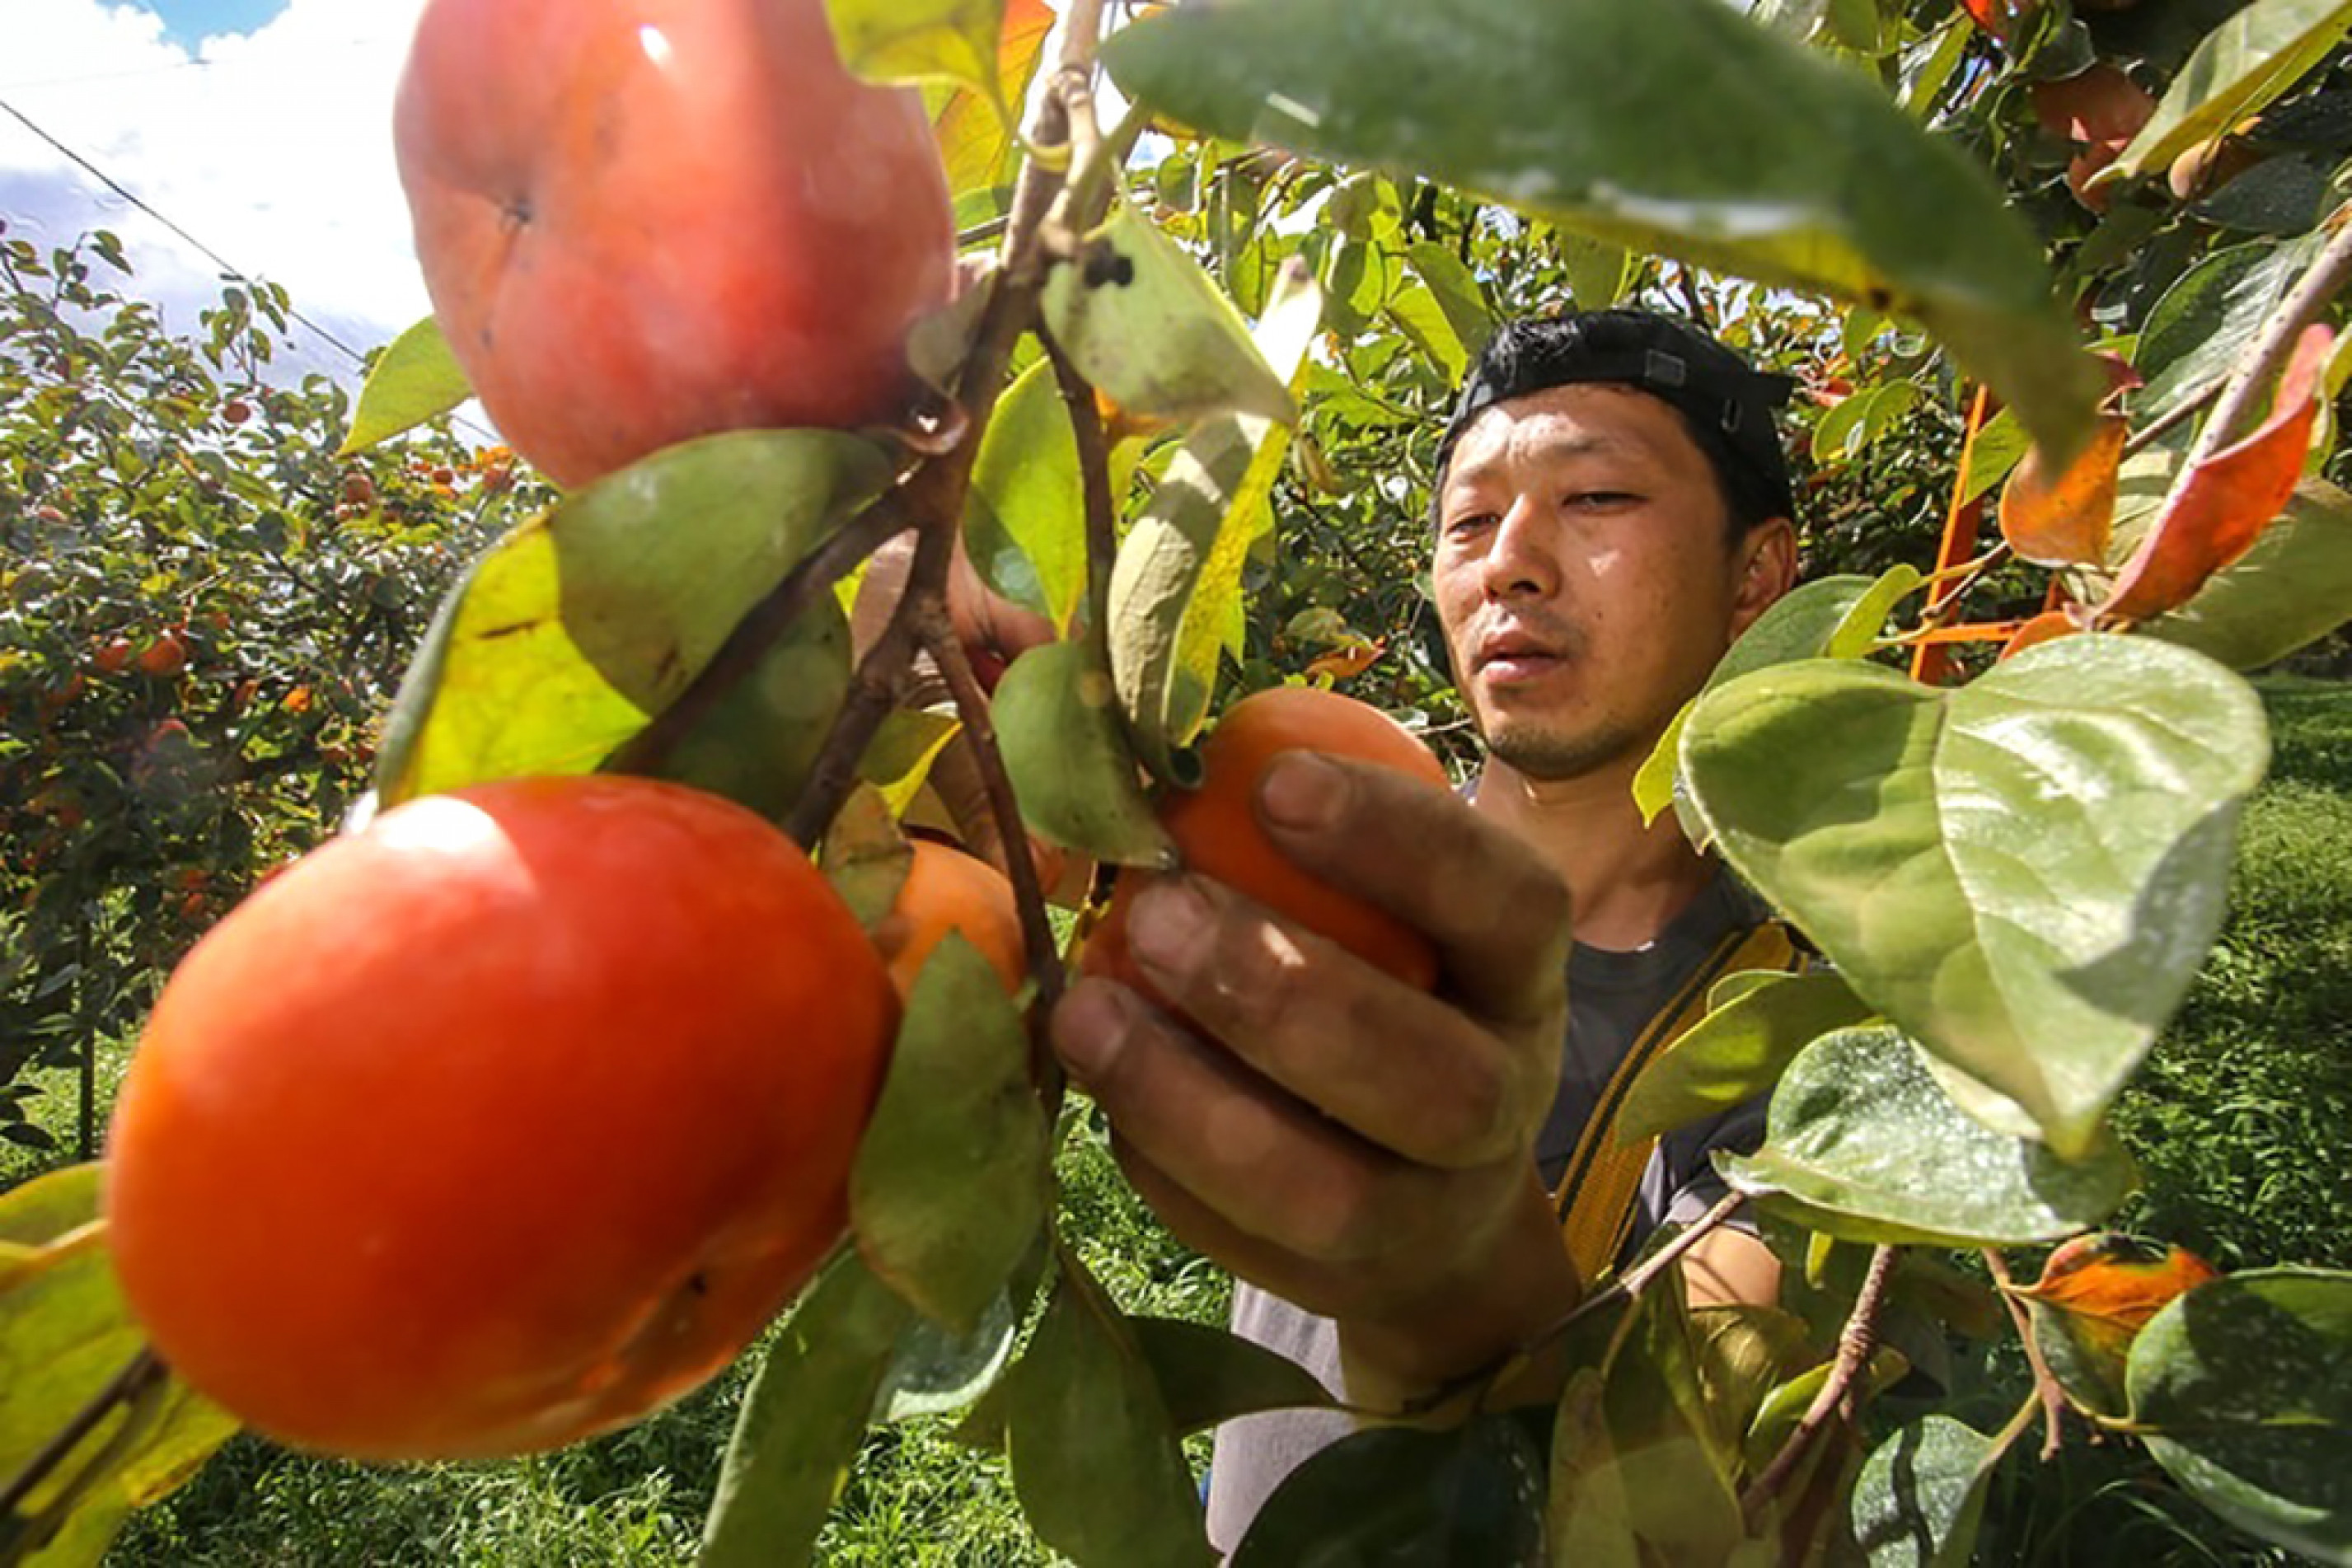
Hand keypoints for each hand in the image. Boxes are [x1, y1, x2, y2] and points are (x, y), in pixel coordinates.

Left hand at [1050, 751, 1577, 1405]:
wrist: (1430, 1195)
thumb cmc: (1379, 988)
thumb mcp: (1377, 908)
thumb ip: (1289, 841)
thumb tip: (1121, 752)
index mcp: (1523, 974)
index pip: (1505, 901)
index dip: (1397, 843)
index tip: (1270, 783)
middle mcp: (1506, 1101)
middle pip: (1430, 1077)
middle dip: (1279, 992)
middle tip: (1152, 910)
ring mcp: (1431, 1214)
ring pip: (1330, 1195)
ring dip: (1191, 1100)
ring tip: (1084, 1009)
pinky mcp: (1345, 1286)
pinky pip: (1246, 1245)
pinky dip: (1161, 1169)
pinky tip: (1097, 1093)